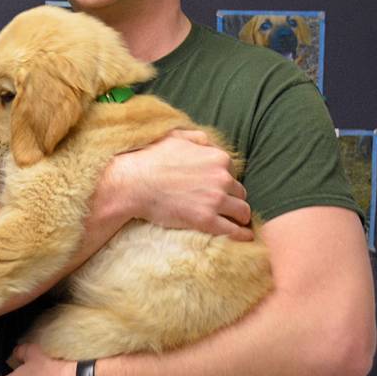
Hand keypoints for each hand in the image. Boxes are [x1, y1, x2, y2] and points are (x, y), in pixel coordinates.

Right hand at [102, 129, 253, 240]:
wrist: (133, 183)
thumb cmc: (151, 159)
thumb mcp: (176, 137)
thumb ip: (198, 138)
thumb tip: (210, 143)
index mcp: (218, 158)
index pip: (233, 174)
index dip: (225, 183)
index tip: (217, 191)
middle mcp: (222, 177)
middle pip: (240, 192)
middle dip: (232, 199)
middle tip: (223, 207)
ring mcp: (215, 200)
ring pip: (242, 211)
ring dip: (238, 217)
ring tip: (234, 223)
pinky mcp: (206, 220)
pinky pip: (233, 230)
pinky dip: (241, 235)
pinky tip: (243, 237)